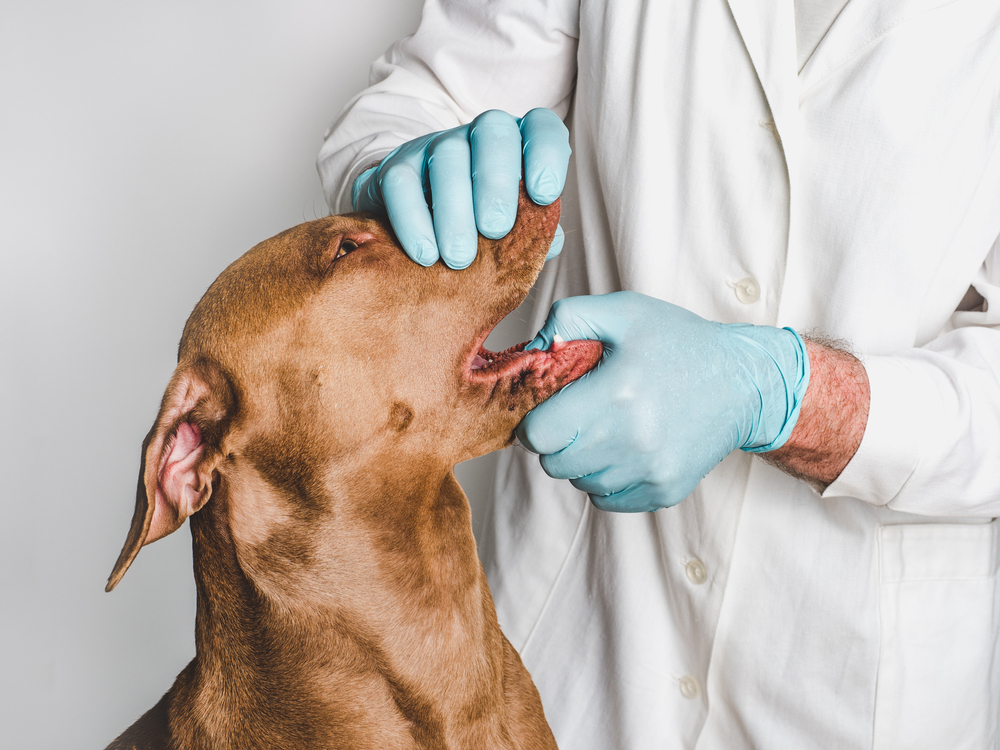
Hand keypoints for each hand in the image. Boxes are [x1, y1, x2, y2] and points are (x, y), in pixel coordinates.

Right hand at [352, 108, 570, 268]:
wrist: (418, 223)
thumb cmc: (480, 227)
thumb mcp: (511, 229)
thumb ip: (533, 233)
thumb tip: (549, 244)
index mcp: (518, 145)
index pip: (540, 128)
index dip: (546, 154)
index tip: (544, 194)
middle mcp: (478, 135)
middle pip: (492, 132)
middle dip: (497, 182)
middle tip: (495, 229)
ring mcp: (436, 146)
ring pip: (446, 158)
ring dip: (455, 210)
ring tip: (460, 257)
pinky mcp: (397, 166)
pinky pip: (401, 183)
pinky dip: (413, 220)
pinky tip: (426, 254)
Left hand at [516, 292, 809, 511]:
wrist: (743, 382)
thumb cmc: (680, 342)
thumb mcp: (626, 310)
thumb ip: (569, 317)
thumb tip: (534, 348)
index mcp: (614, 394)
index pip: (538, 435)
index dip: (537, 419)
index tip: (554, 406)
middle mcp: (631, 441)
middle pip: (553, 464)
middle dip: (557, 440)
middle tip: (581, 414)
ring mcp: (649, 471)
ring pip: (579, 482)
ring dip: (583, 460)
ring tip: (609, 427)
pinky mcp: (663, 491)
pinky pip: (606, 500)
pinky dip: (606, 479)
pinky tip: (626, 448)